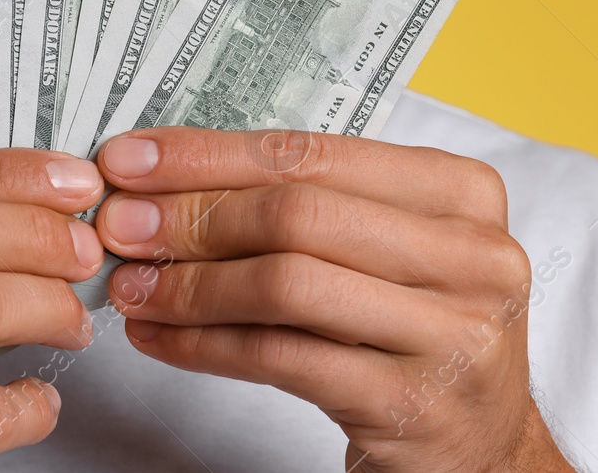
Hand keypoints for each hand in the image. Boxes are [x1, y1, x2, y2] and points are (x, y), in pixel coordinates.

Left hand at [95, 127, 575, 472]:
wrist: (480, 449)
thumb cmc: (413, 331)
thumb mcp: (383, 250)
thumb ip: (302, 205)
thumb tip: (160, 179)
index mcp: (462, 191)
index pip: (312, 154)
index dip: (208, 154)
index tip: (129, 161)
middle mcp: (474, 255)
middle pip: (296, 214)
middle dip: (190, 217)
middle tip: (118, 226)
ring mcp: (453, 334)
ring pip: (285, 285)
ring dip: (189, 285)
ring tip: (130, 287)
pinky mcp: (414, 404)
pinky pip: (282, 359)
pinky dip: (205, 346)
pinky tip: (160, 338)